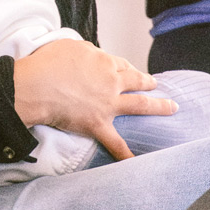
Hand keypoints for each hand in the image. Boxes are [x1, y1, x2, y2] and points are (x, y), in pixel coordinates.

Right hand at [13, 38, 175, 160]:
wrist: (39, 85)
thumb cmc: (50, 63)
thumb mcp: (71, 46)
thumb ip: (87, 52)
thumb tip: (93, 57)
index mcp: (105, 62)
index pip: (122, 65)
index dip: (127, 68)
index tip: (131, 71)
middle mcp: (112, 82)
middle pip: (137, 81)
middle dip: (148, 83)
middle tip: (156, 84)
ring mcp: (108, 105)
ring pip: (140, 105)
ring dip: (158, 106)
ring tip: (171, 107)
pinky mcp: (99, 124)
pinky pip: (116, 143)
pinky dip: (127, 154)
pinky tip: (138, 163)